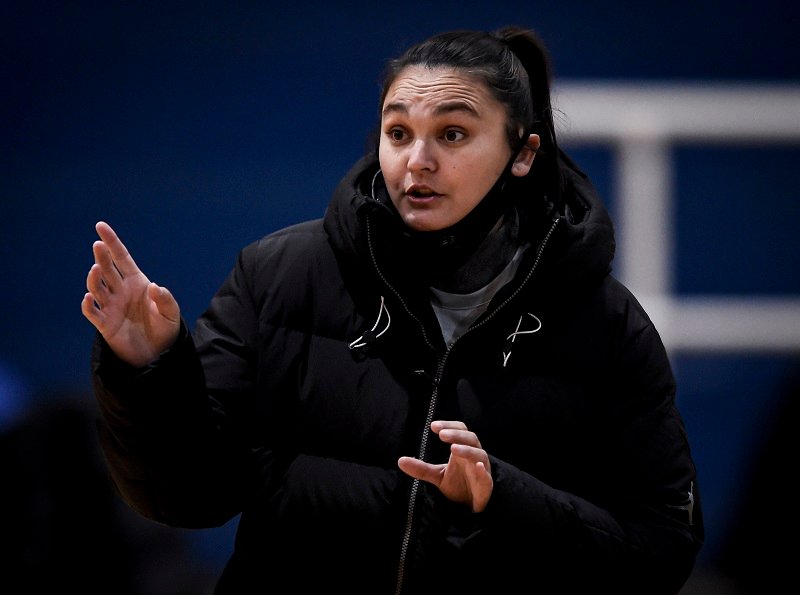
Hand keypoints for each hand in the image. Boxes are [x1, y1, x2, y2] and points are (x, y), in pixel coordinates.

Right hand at [81, 221, 179, 367]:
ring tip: (96, 269)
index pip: (121, 258)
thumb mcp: (171, 314)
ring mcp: (111, 306)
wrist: (157, 354)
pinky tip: (89, 297)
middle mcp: (121, 291)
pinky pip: (92, 311)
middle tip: (98, 245)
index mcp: (137, 282)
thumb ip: (166, 300)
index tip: (100, 226)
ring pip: (96, 287)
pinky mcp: (104, 323)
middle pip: (107, 269)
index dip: (111, 242)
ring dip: (94, 278)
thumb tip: (155, 288)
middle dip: (102, 256)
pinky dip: (88, 304)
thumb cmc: (165, 330)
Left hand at [398, 420, 492, 512]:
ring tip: (453, 448)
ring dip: (467, 450)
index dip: (449, 426)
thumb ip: (421, 468)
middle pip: (470, 438)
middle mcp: (474, 456)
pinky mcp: (486, 485)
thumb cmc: (456, 485)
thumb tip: (400, 460)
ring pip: (479, 454)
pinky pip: (487, 477)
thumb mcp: (437, 475)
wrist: (469, 506)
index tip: (433, 426)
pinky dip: (483, 471)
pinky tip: (479, 466)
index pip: (460, 431)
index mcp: (462, 450)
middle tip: (441, 434)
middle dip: (457, 435)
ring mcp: (482, 470)